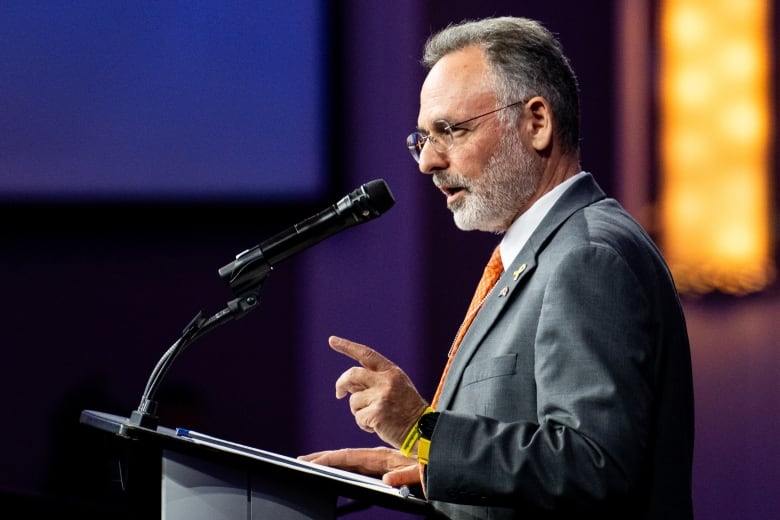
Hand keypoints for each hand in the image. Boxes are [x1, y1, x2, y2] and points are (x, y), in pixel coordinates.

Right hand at [299, 447, 421, 487]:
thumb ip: (406, 475)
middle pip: (345, 458)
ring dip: (331, 461)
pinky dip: (344, 466)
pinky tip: (335, 470)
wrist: (445, 455)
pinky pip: (360, 466)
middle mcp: (378, 459)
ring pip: (350, 462)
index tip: (310, 461)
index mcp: (383, 458)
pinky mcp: (385, 468)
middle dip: (323, 459)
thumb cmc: (433, 463)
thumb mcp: (421, 471)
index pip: (349, 457)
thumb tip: (387, 480)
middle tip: (301, 462)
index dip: (329, 459)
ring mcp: (380, 463)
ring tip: (313, 463)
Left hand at [329, 335, 428, 447]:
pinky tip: (378, 426)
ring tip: (375, 417)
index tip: (332, 340)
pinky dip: (364, 424)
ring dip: (359, 411)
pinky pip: (358, 417)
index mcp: (391, 372)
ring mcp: (381, 397)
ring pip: (353, 400)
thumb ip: (373, 382)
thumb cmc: (406, 410)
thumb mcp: (394, 388)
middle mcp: (386, 381)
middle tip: (338, 393)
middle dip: (341, 383)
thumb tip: (347, 384)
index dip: (347, 347)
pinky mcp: (376, 414)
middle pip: (352, 374)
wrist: (423, 430)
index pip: (366, 354)